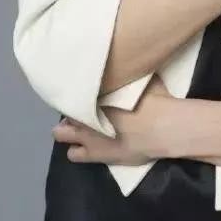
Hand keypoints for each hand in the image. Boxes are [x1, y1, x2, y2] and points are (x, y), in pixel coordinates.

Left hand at [52, 74, 177, 165]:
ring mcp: (86, 135)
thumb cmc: (154, 100)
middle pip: (64, 111)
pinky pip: (73, 155)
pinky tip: (86, 147)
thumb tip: (129, 65)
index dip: (80, 91)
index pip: (75, 89)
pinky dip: (77, 150)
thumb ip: (129, 74)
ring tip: (81, 129)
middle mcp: (85, 112)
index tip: (87, 91)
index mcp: (95, 93)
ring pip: (60, 133)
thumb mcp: (142, 78)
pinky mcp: (93, 155)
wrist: (160, 128)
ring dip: (69, 130)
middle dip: (70, 110)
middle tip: (82, 109)